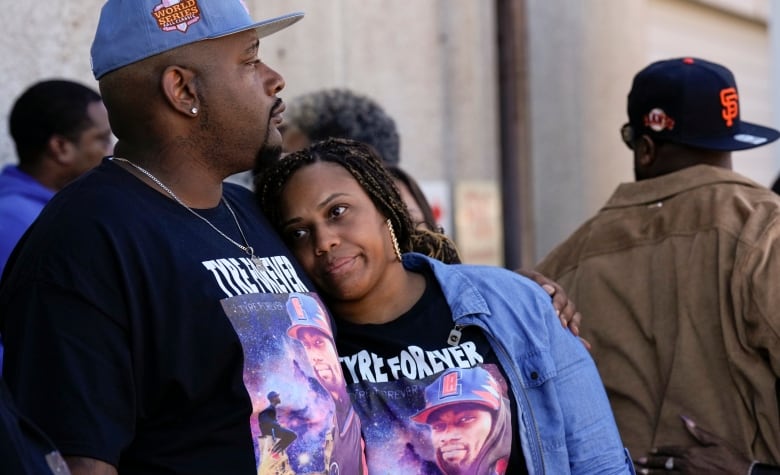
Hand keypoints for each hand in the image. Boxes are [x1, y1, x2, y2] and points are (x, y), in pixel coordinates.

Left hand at [514, 269, 586, 344]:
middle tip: (562, 325)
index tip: (554, 314)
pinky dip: (580, 339)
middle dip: (566, 316)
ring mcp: (562, 312)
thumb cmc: (520, 283)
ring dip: (574, 324)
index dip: (558, 305)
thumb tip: (550, 290)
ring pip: (574, 317)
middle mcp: (560, 300)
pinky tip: (586, 346)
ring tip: (573, 333)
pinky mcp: (560, 324)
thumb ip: (537, 281)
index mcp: (553, 289)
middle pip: (569, 307)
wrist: (514, 290)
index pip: (560, 296)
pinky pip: (571, 330)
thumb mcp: (527, 278)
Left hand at [634, 415, 751, 473]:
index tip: (651, 451)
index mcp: (692, 453)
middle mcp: (687, 465)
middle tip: (638, 462)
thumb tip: (684, 418)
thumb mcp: (716, 442)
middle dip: (650, 463)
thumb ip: (698, 432)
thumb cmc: (732, 459)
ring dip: (652, 474)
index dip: (660, 451)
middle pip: (664, 463)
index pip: (671, 450)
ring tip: (640, 472)